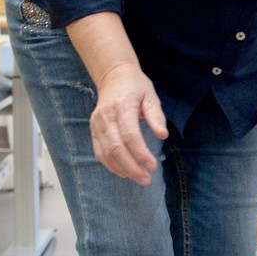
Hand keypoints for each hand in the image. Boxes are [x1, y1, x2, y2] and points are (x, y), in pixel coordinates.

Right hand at [90, 61, 167, 183]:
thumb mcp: (151, 96)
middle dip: (132, 168)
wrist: (113, 76)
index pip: (130, 136)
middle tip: (147, 179)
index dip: (141, 154)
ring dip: (122, 169)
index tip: (153, 166)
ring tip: (138, 178)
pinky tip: (124, 172)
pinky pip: (99, 152)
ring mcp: (97, 124)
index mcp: (122, 107)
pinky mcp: (93, 129)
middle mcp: (106, 117)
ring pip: (106, 153)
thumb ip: (156, 116)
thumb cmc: (136, 86)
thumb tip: (163, 135)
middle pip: (116, 148)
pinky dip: (110, 165)